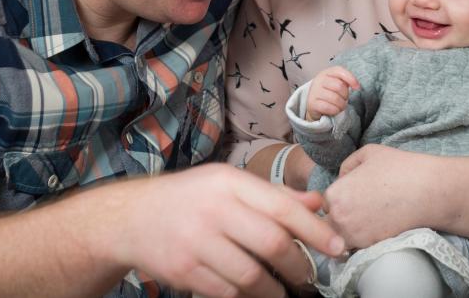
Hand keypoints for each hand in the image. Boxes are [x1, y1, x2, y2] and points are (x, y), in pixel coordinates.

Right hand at [116, 164, 344, 296]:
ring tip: (284, 291)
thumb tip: (318, 202)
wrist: (132, 217)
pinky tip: (255, 294)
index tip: (337, 247)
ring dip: (275, 290)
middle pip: (271, 242)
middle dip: (299, 265)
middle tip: (310, 277)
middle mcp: (214, 209)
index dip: (315, 230)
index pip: (282, 206)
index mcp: (230, 182)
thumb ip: (273, 195)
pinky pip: (227, 292)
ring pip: (251, 275)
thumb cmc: (190, 197)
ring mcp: (197, 241)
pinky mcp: (184, 270)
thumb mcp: (229, 183)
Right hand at [305, 67, 359, 120]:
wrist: (314, 104)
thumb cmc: (329, 92)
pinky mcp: (312, 103)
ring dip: (341, 105)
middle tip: (344, 99)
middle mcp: (319, 80)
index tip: (357, 87)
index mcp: (326, 73)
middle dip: (345, 95)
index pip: (340, 71)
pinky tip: (333, 110)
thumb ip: (345, 81)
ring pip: (335, 99)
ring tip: (340, 105)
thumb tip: (356, 85)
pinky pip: (329, 108)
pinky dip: (335, 111)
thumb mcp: (336, 83)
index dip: (351, 79)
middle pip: (339, 86)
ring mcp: (314, 91)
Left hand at [324, 145, 434, 248]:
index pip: (325, 202)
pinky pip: (357, 248)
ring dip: (351, 230)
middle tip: (365, 205)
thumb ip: (346, 166)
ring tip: (372, 215)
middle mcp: (339, 220)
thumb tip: (341, 180)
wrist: (429, 192)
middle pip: (330, 222)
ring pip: (341, 238)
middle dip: (342, 216)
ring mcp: (354, 238)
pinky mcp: (370, 249)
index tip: (356, 193)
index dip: (340, 197)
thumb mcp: (368, 153)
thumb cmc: (400, 168)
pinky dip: (364, 240)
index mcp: (335, 195)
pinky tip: (379, 225)